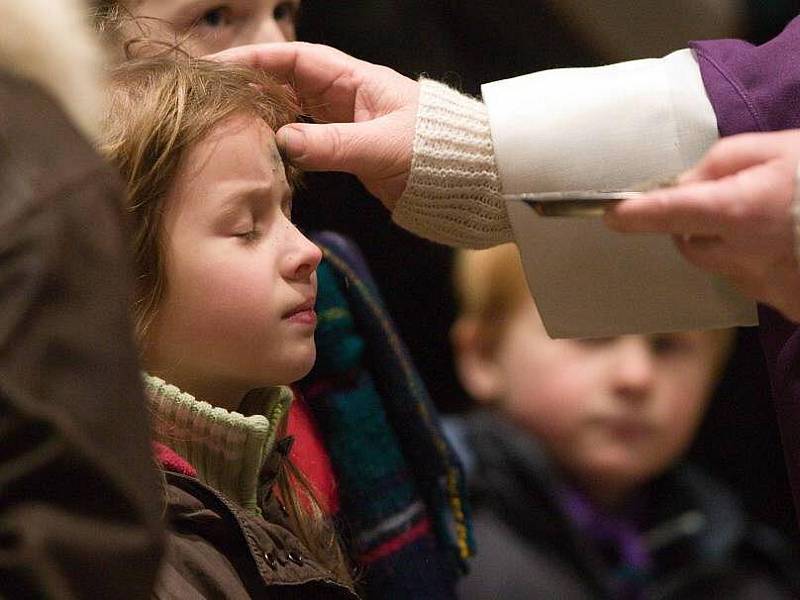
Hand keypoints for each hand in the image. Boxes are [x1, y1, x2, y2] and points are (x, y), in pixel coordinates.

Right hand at [211, 42, 418, 209]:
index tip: (219, 66)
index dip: (256, 59)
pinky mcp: (348, 150)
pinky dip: (284, 143)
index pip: (296, 59)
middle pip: (288, 82)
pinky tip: (264, 149)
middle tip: (214, 97)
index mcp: (357, 80)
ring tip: (229, 122)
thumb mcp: (382, 146)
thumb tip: (282, 142)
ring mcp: (346, 123)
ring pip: (294, 112)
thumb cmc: (436, 153)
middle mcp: (347, 97)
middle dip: (252, 85)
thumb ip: (334, 145)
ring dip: (265, 115)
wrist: (466, 181)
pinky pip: (306, 139)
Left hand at [604, 129, 799, 322]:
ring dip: (719, 244)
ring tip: (762, 220)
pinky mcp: (783, 301)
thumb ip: (725, 159)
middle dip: (691, 225)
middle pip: (688, 244)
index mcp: (741, 208)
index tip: (611, 215)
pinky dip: (750, 262)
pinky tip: (783, 244)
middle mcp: (746, 251)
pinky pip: (746, 280)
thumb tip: (686, 180)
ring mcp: (765, 281)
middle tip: (719, 201)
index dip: (635, 214)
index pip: (669, 213)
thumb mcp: (783, 148)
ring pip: (715, 264)